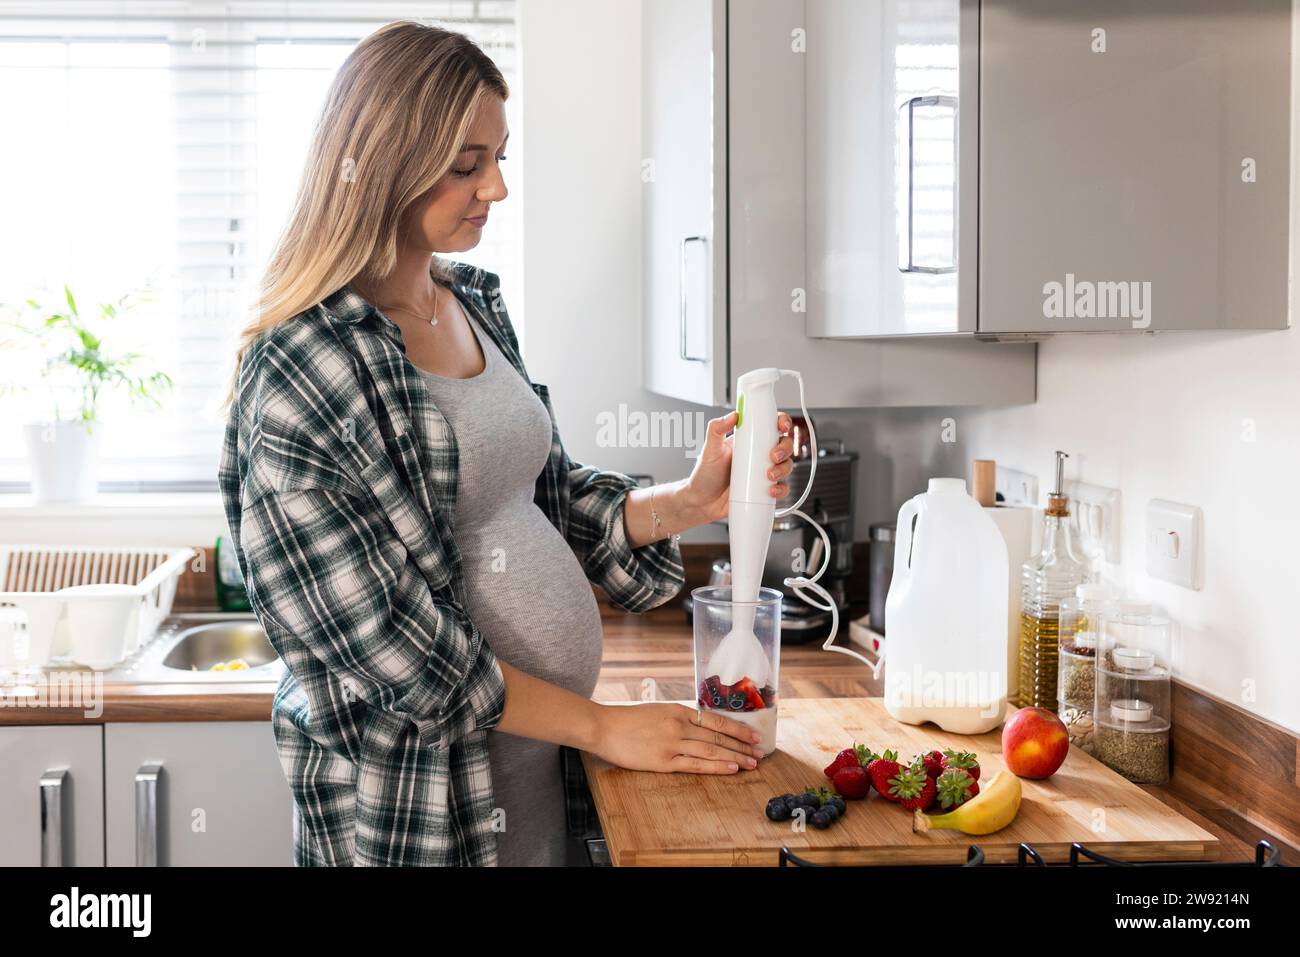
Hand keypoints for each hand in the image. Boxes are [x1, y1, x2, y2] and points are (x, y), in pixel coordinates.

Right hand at [591, 702, 765, 773]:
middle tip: (759, 752)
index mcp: (678, 710)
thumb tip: (702, 726)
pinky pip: (695, 764)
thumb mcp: (658, 710)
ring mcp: (672, 744)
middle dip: (741, 745)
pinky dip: (715, 766)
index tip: (753, 736)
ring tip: (751, 763)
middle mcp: (679, 725)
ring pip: (711, 750)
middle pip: (718, 736)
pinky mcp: (663, 762)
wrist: (604, 727)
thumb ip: (679, 718)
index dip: (737, 729)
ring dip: (734, 757)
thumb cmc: (628, 719)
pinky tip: (730, 768)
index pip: (715, 720)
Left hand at [681, 411, 794, 523]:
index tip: (782, 426)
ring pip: (786, 466)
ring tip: (769, 476)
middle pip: (783, 445)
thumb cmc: (704, 475)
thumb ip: (716, 429)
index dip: (781, 422)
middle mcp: (758, 455)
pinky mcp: (765, 491)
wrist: (702, 503)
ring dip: (784, 469)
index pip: (769, 426)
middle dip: (784, 448)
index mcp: (748, 441)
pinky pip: (782, 488)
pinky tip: (771, 491)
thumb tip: (733, 415)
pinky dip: (782, 489)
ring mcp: (763, 473)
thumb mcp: (709, 450)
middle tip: (773, 456)